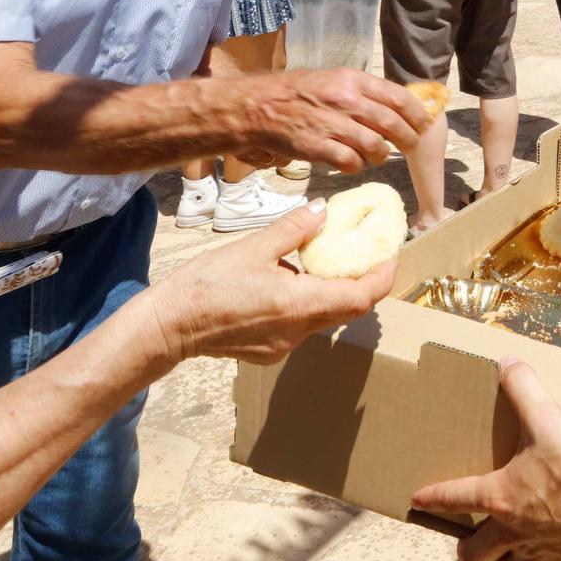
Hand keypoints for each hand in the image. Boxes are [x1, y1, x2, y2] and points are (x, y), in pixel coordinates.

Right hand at [147, 202, 394, 363]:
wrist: (169, 326)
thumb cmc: (206, 285)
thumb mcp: (253, 246)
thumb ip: (293, 229)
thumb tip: (323, 211)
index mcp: (300, 304)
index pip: (361, 297)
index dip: (382, 276)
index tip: (391, 255)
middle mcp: (298, 331)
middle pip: (345, 308)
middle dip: (360, 281)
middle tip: (365, 252)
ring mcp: (283, 345)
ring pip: (322, 316)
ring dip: (329, 289)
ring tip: (322, 259)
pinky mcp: (268, 350)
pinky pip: (299, 325)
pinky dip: (305, 301)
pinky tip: (286, 281)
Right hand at [241, 68, 427, 172]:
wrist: (258, 107)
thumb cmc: (297, 94)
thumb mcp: (332, 81)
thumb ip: (362, 92)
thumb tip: (395, 106)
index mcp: (351, 80)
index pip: (398, 97)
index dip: (417, 113)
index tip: (424, 123)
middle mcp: (345, 100)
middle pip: (392, 124)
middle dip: (406, 138)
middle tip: (408, 145)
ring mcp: (332, 125)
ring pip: (376, 147)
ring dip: (380, 155)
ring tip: (373, 155)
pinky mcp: (318, 147)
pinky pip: (352, 163)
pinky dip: (356, 166)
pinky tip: (350, 162)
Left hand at [411, 359, 560, 560]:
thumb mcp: (547, 417)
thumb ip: (524, 388)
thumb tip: (508, 362)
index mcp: (500, 496)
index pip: (453, 496)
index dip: (434, 497)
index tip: (418, 500)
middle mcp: (512, 533)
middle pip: (474, 554)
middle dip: (471, 549)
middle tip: (474, 541)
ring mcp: (538, 558)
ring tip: (512, 559)